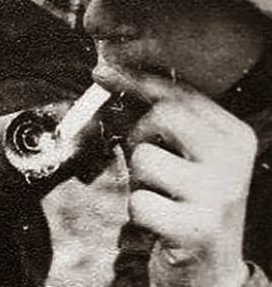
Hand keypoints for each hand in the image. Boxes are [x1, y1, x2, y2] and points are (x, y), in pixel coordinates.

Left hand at [114, 71, 255, 286]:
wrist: (212, 273)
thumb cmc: (188, 202)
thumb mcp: (184, 154)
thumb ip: (156, 115)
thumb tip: (105, 73)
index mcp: (235, 135)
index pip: (181, 92)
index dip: (137, 79)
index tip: (103, 72)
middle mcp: (234, 160)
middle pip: (163, 114)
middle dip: (139, 135)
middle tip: (147, 164)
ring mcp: (219, 195)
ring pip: (145, 157)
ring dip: (139, 180)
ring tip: (161, 198)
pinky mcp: (198, 229)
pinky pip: (140, 202)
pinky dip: (139, 213)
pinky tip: (161, 224)